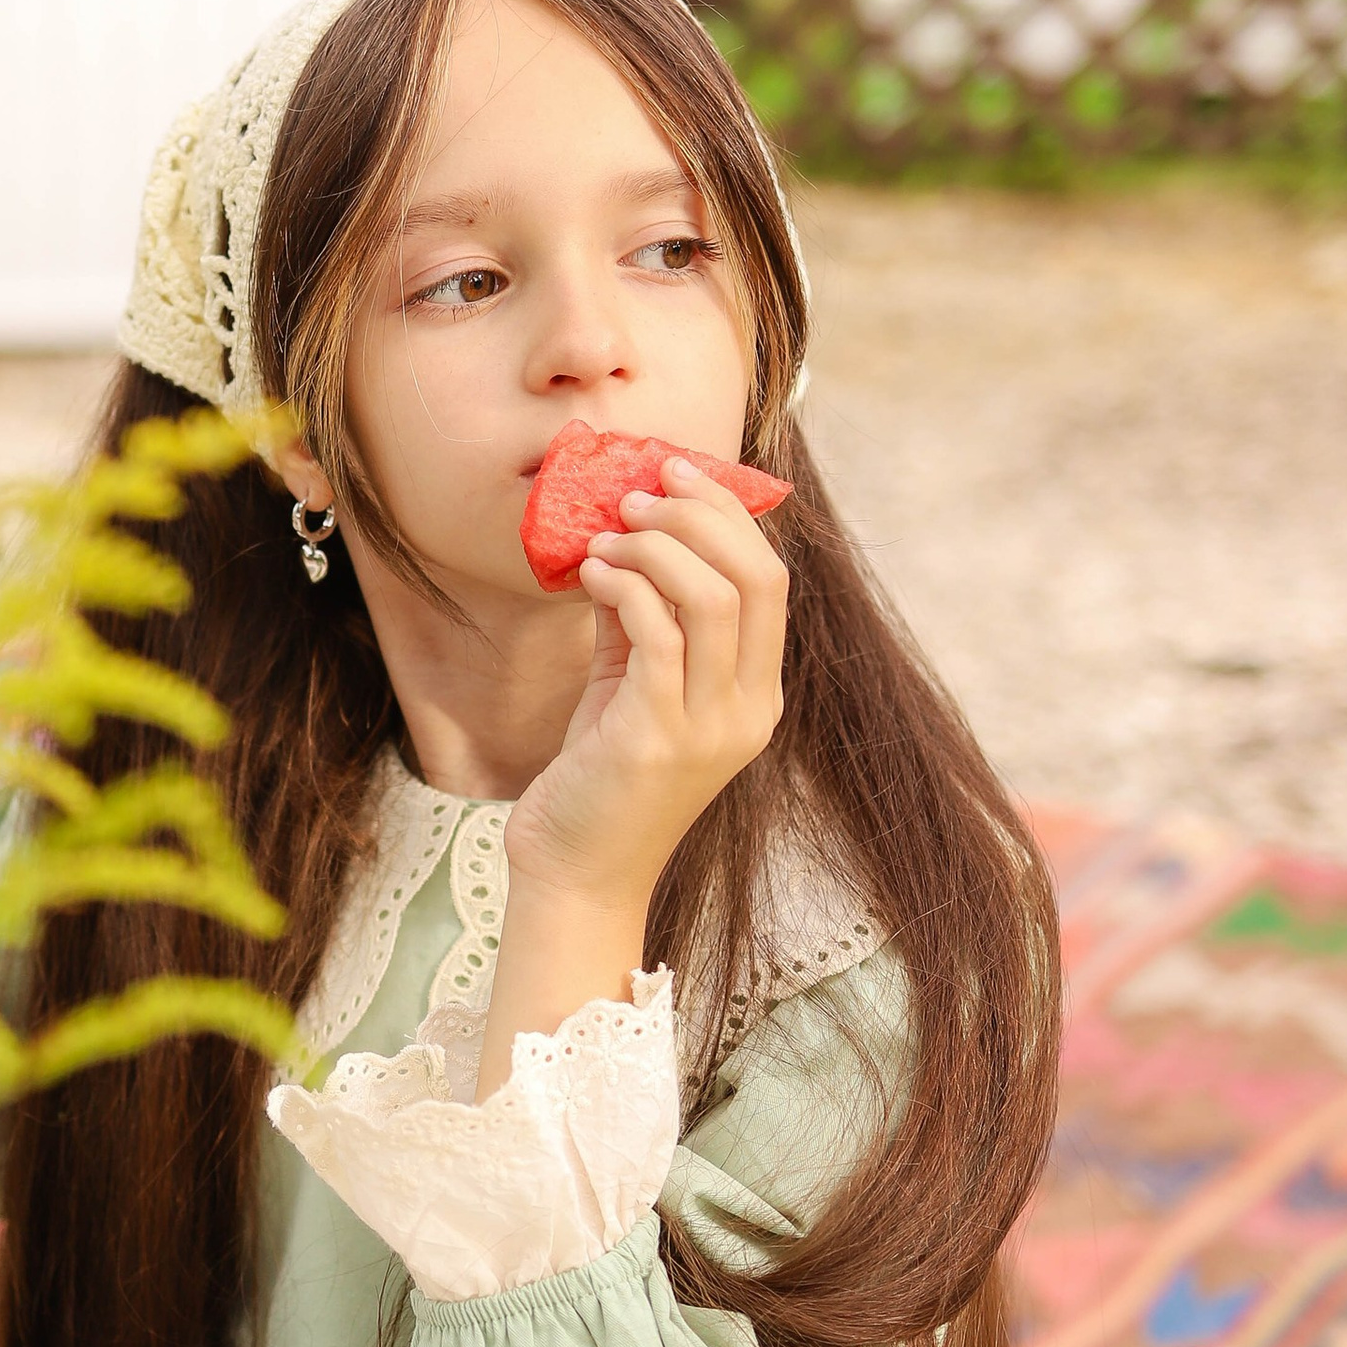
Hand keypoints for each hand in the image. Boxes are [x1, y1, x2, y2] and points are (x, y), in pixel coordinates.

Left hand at [511, 460, 788, 914]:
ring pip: (710, 597)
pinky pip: (655, 634)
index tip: (675, 472)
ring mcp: (709, 728)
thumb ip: (641, 616)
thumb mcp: (631, 683)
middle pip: (755, 576)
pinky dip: (624, 586)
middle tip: (637, 492)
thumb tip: (626, 533)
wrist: (576, 874)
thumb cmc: (601, 777)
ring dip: (654, 545)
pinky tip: (591, 573)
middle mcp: (748, 710)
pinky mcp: (657, 739)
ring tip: (606, 535)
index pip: (770, 579)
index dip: (728, 513)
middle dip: (697, 515)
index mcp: (758, 695)